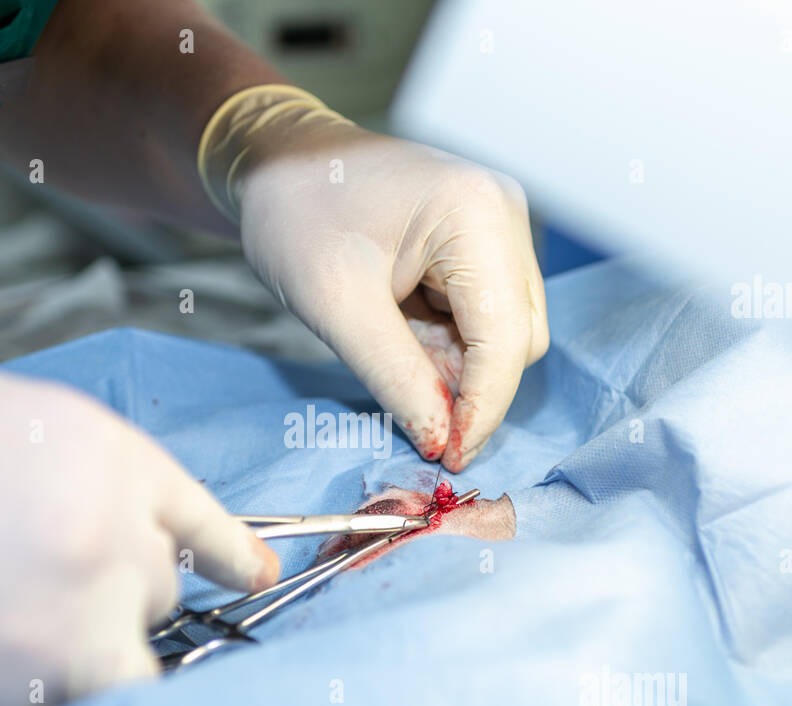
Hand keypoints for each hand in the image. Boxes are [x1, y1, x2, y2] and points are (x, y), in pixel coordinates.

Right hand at [0, 331, 277, 705]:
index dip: (228, 548)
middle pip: (160, 592)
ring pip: (128, 673)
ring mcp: (65, 639)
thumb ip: (27, 428)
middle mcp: (107, 547)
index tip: (251, 575)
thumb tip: (38, 465)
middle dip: (121, 592)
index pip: (198, 514)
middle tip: (53, 594)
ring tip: (37, 657)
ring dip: (92, 666)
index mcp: (99, 454)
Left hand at [199, 86, 547, 470]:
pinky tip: (399, 338)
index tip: (449, 458)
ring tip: (388, 355)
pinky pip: (482, 317)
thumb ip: (395, 376)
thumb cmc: (296, 214)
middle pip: (517, 339)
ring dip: (456, 367)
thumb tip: (442, 440)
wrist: (275, 161)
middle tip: (411, 418)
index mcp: (476, 214)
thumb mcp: (335, 305)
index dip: (482, 408)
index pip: (506, 339)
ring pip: (503, 333)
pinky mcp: (480, 243)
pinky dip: (447, 345)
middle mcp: (504, 215)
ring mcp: (497, 227)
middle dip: (469, 388)